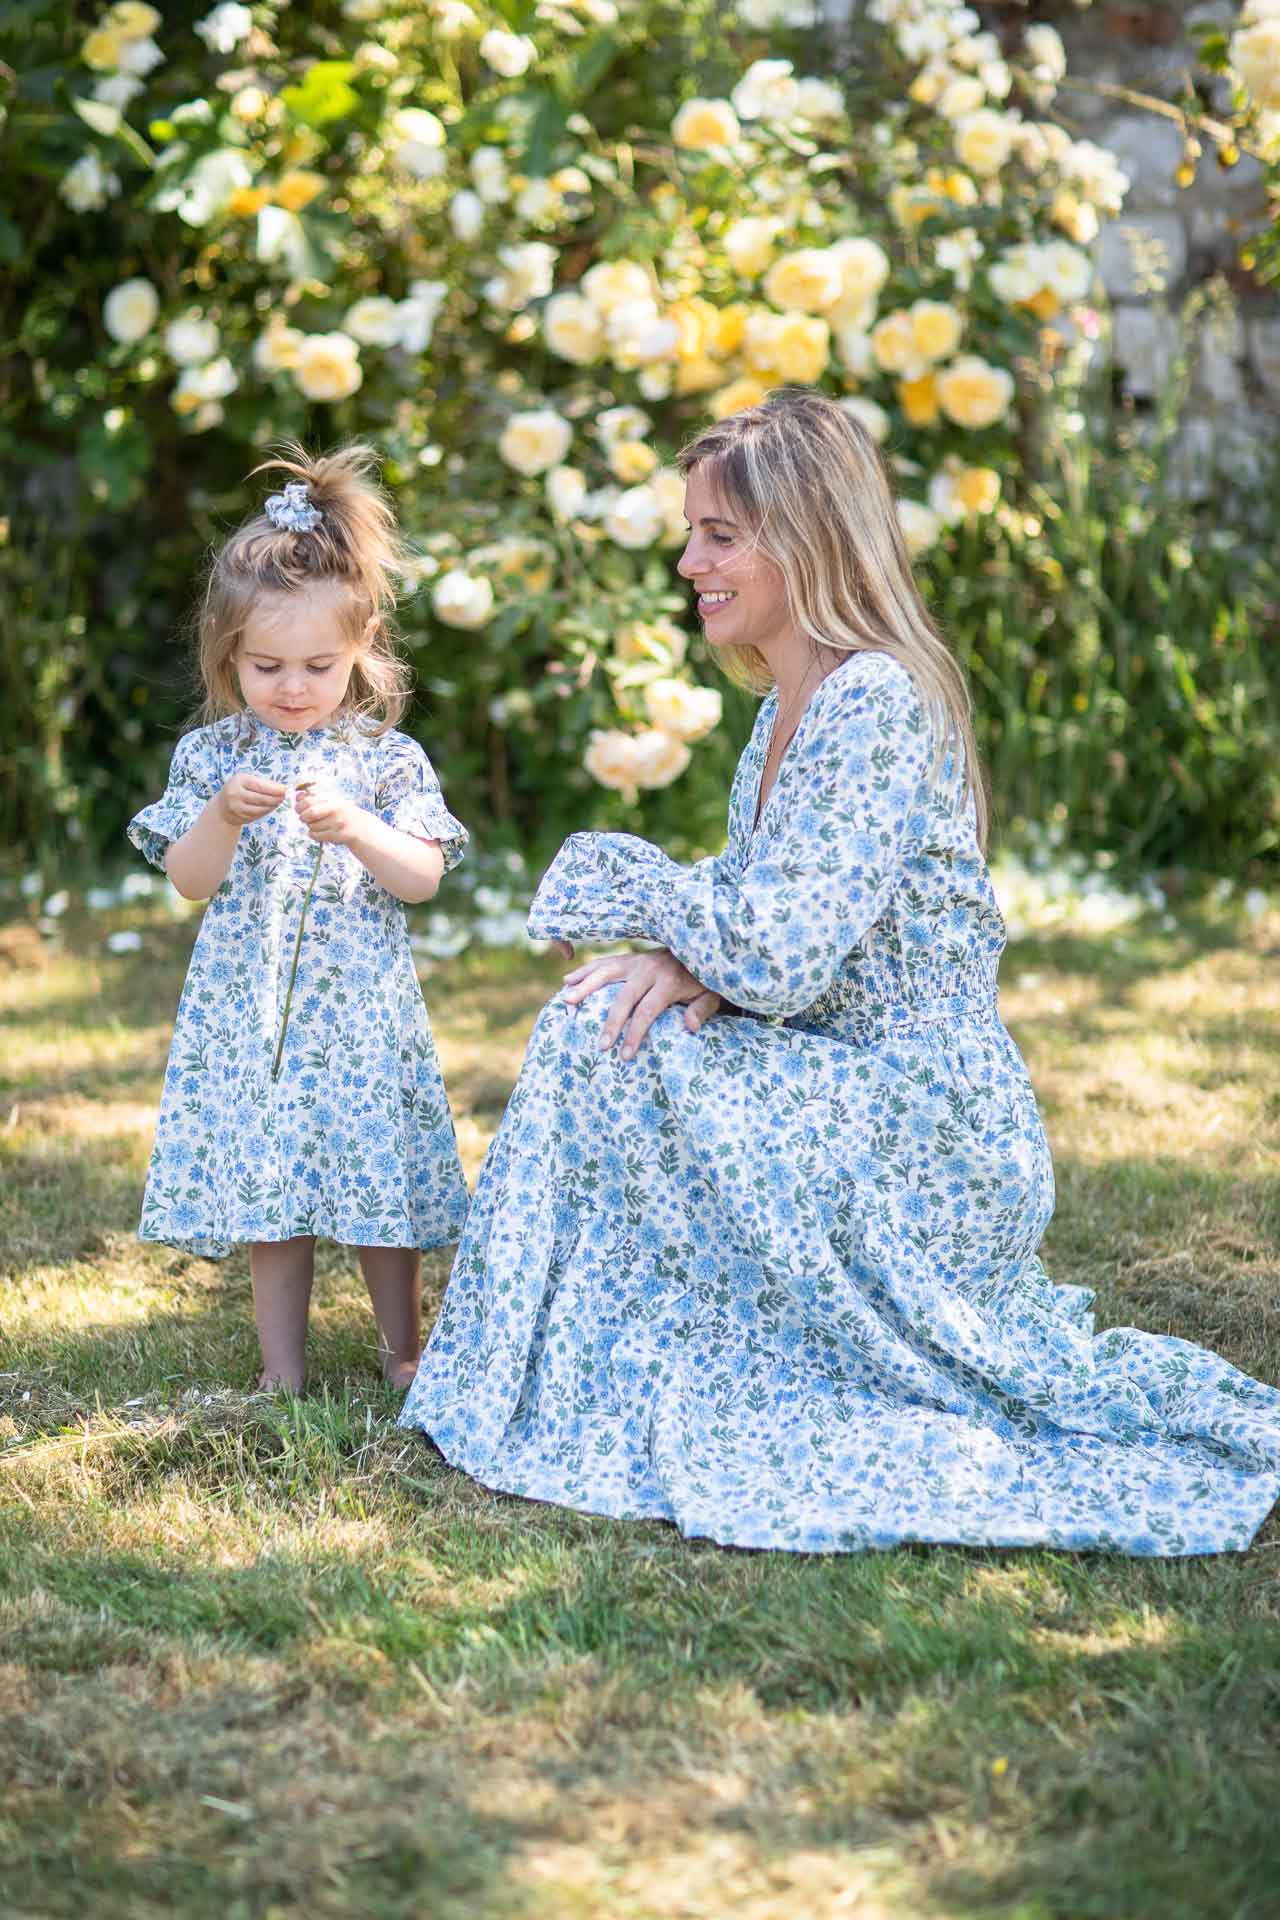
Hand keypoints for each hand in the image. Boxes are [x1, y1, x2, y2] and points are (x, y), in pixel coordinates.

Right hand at [217, 773, 286, 826]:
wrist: (222, 807)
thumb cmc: (239, 789)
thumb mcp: (247, 780)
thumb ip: (262, 783)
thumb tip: (282, 789)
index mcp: (238, 781)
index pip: (260, 786)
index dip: (275, 789)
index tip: (286, 789)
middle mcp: (235, 794)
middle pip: (262, 799)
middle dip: (276, 798)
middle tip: (286, 797)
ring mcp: (237, 808)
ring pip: (261, 808)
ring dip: (274, 805)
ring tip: (280, 801)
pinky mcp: (241, 818)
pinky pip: (258, 815)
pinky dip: (267, 811)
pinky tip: (272, 807)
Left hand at [295, 780, 361, 845]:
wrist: (360, 827)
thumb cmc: (342, 812)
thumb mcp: (331, 801)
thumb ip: (314, 797)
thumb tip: (297, 796)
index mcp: (333, 799)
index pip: (309, 800)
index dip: (300, 805)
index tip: (298, 808)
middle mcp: (336, 810)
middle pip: (310, 813)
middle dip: (303, 816)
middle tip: (303, 818)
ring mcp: (337, 823)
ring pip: (312, 826)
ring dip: (310, 826)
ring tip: (318, 824)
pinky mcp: (337, 835)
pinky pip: (316, 835)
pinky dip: (313, 834)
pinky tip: (320, 832)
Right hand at [563, 948, 721, 1058]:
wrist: (699, 951)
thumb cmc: (703, 981)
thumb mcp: (711, 995)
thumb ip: (702, 1010)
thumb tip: (691, 1026)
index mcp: (669, 981)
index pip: (647, 1010)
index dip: (635, 1033)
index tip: (625, 1054)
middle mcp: (650, 969)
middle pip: (624, 997)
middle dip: (611, 1023)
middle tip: (601, 1046)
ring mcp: (637, 961)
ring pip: (607, 973)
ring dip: (585, 987)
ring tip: (567, 1001)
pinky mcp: (629, 958)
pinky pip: (604, 963)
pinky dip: (586, 971)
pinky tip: (568, 980)